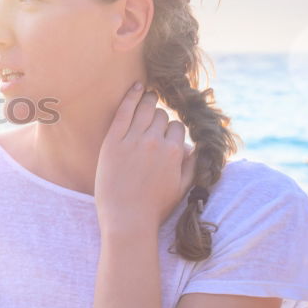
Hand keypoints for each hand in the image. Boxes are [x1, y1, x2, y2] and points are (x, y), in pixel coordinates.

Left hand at [94, 82, 197, 236]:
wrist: (126, 219)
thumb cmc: (154, 208)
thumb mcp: (182, 188)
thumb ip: (191, 165)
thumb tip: (195, 148)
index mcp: (175, 152)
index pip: (177, 127)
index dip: (171, 130)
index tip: (165, 134)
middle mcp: (156, 142)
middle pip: (161, 116)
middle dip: (159, 118)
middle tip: (153, 120)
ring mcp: (133, 140)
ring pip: (145, 109)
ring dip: (148, 101)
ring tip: (147, 97)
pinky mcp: (113, 141)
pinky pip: (123, 111)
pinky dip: (131, 96)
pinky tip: (135, 87)